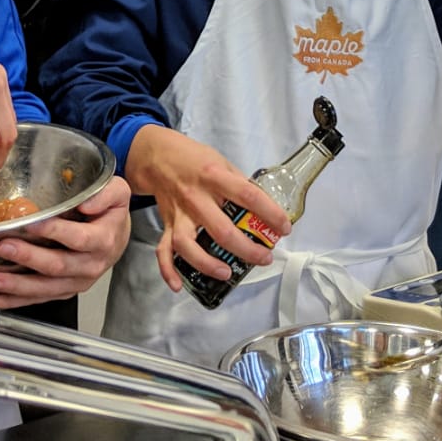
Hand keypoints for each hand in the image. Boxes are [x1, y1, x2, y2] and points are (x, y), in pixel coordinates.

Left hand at [0, 174, 131, 308]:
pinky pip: (38, 298)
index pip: (78, 238)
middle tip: (4, 247)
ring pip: (45, 288)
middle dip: (28, 258)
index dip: (54, 232)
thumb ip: (105, 194)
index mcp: (103, 240)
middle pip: (58, 266)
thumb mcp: (117, 192)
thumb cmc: (111, 213)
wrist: (117, 236)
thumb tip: (85, 202)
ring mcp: (77, 281)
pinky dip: (14, 300)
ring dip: (16, 286)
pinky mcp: (64, 291)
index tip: (31, 224)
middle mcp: (91, 265)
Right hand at [124, 125, 290, 292]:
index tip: (284, 228)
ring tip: (227, 273)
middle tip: (264, 258)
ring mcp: (179, 213)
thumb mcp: (222, 162)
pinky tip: (178, 284)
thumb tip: (263, 207)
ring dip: (207, 264)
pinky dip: (168, 270)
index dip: (270, 214)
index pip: (248, 196)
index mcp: (214, 177)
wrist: (157, 156)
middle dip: (246, 250)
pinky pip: (163, 250)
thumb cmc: (194, 159)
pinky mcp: (167, 224)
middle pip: (221, 230)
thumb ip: (239, 183)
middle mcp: (196, 197)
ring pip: (187, 244)